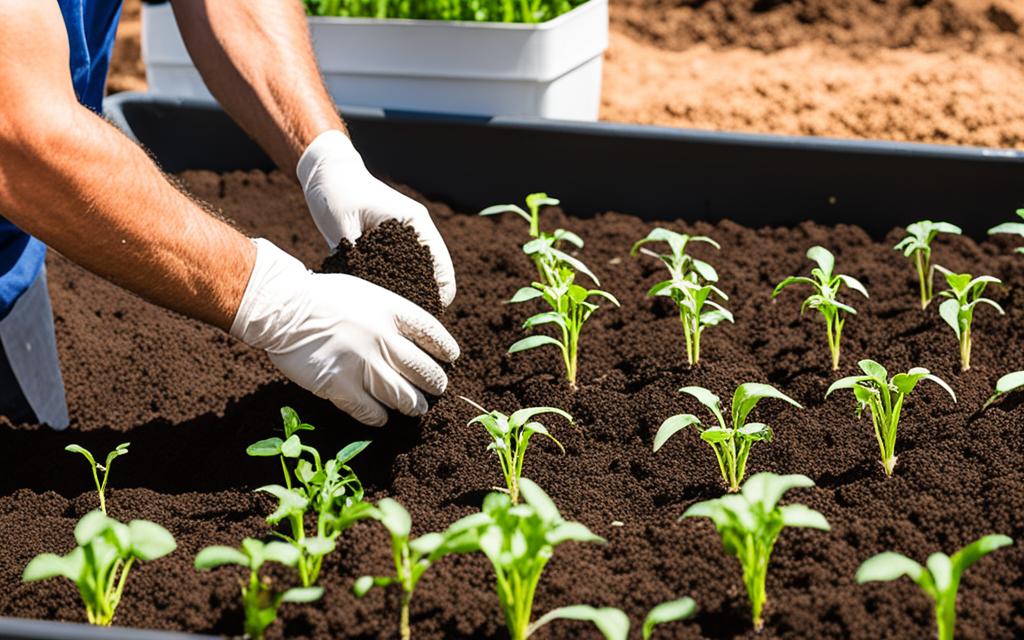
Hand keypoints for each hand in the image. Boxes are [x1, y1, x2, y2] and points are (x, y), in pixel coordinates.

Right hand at [231, 239, 459, 425]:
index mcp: (390, 310)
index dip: (444, 349)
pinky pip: (370, 411)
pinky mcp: (341, 386)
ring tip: (415, 408)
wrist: (282, 307)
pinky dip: (379, 417)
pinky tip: (381, 417)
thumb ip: (387, 313)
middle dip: (434, 384)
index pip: (432, 333)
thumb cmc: (320, 296)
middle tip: (436, 390)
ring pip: (402, 396)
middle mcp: (383, 338)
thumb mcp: (364, 293)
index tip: (450, 359)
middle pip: (422, 370)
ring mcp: (363, 364)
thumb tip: (405, 336)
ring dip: (412, 405)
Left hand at [297, 129, 455, 306]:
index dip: (439, 295)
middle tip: (407, 324)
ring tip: (395, 318)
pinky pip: (400, 273)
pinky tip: (380, 303)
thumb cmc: (337, 193)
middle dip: (425, 301)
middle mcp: (416, 233)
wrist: (328, 174)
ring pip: (418, 278)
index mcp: (415, 224)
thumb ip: (356, 258)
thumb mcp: (344, 226)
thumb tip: (364, 292)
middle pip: (435, 277)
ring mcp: (404, 242)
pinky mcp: (389, 248)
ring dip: (410, 296)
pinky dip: (394, 288)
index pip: (442, 267)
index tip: (424, 317)